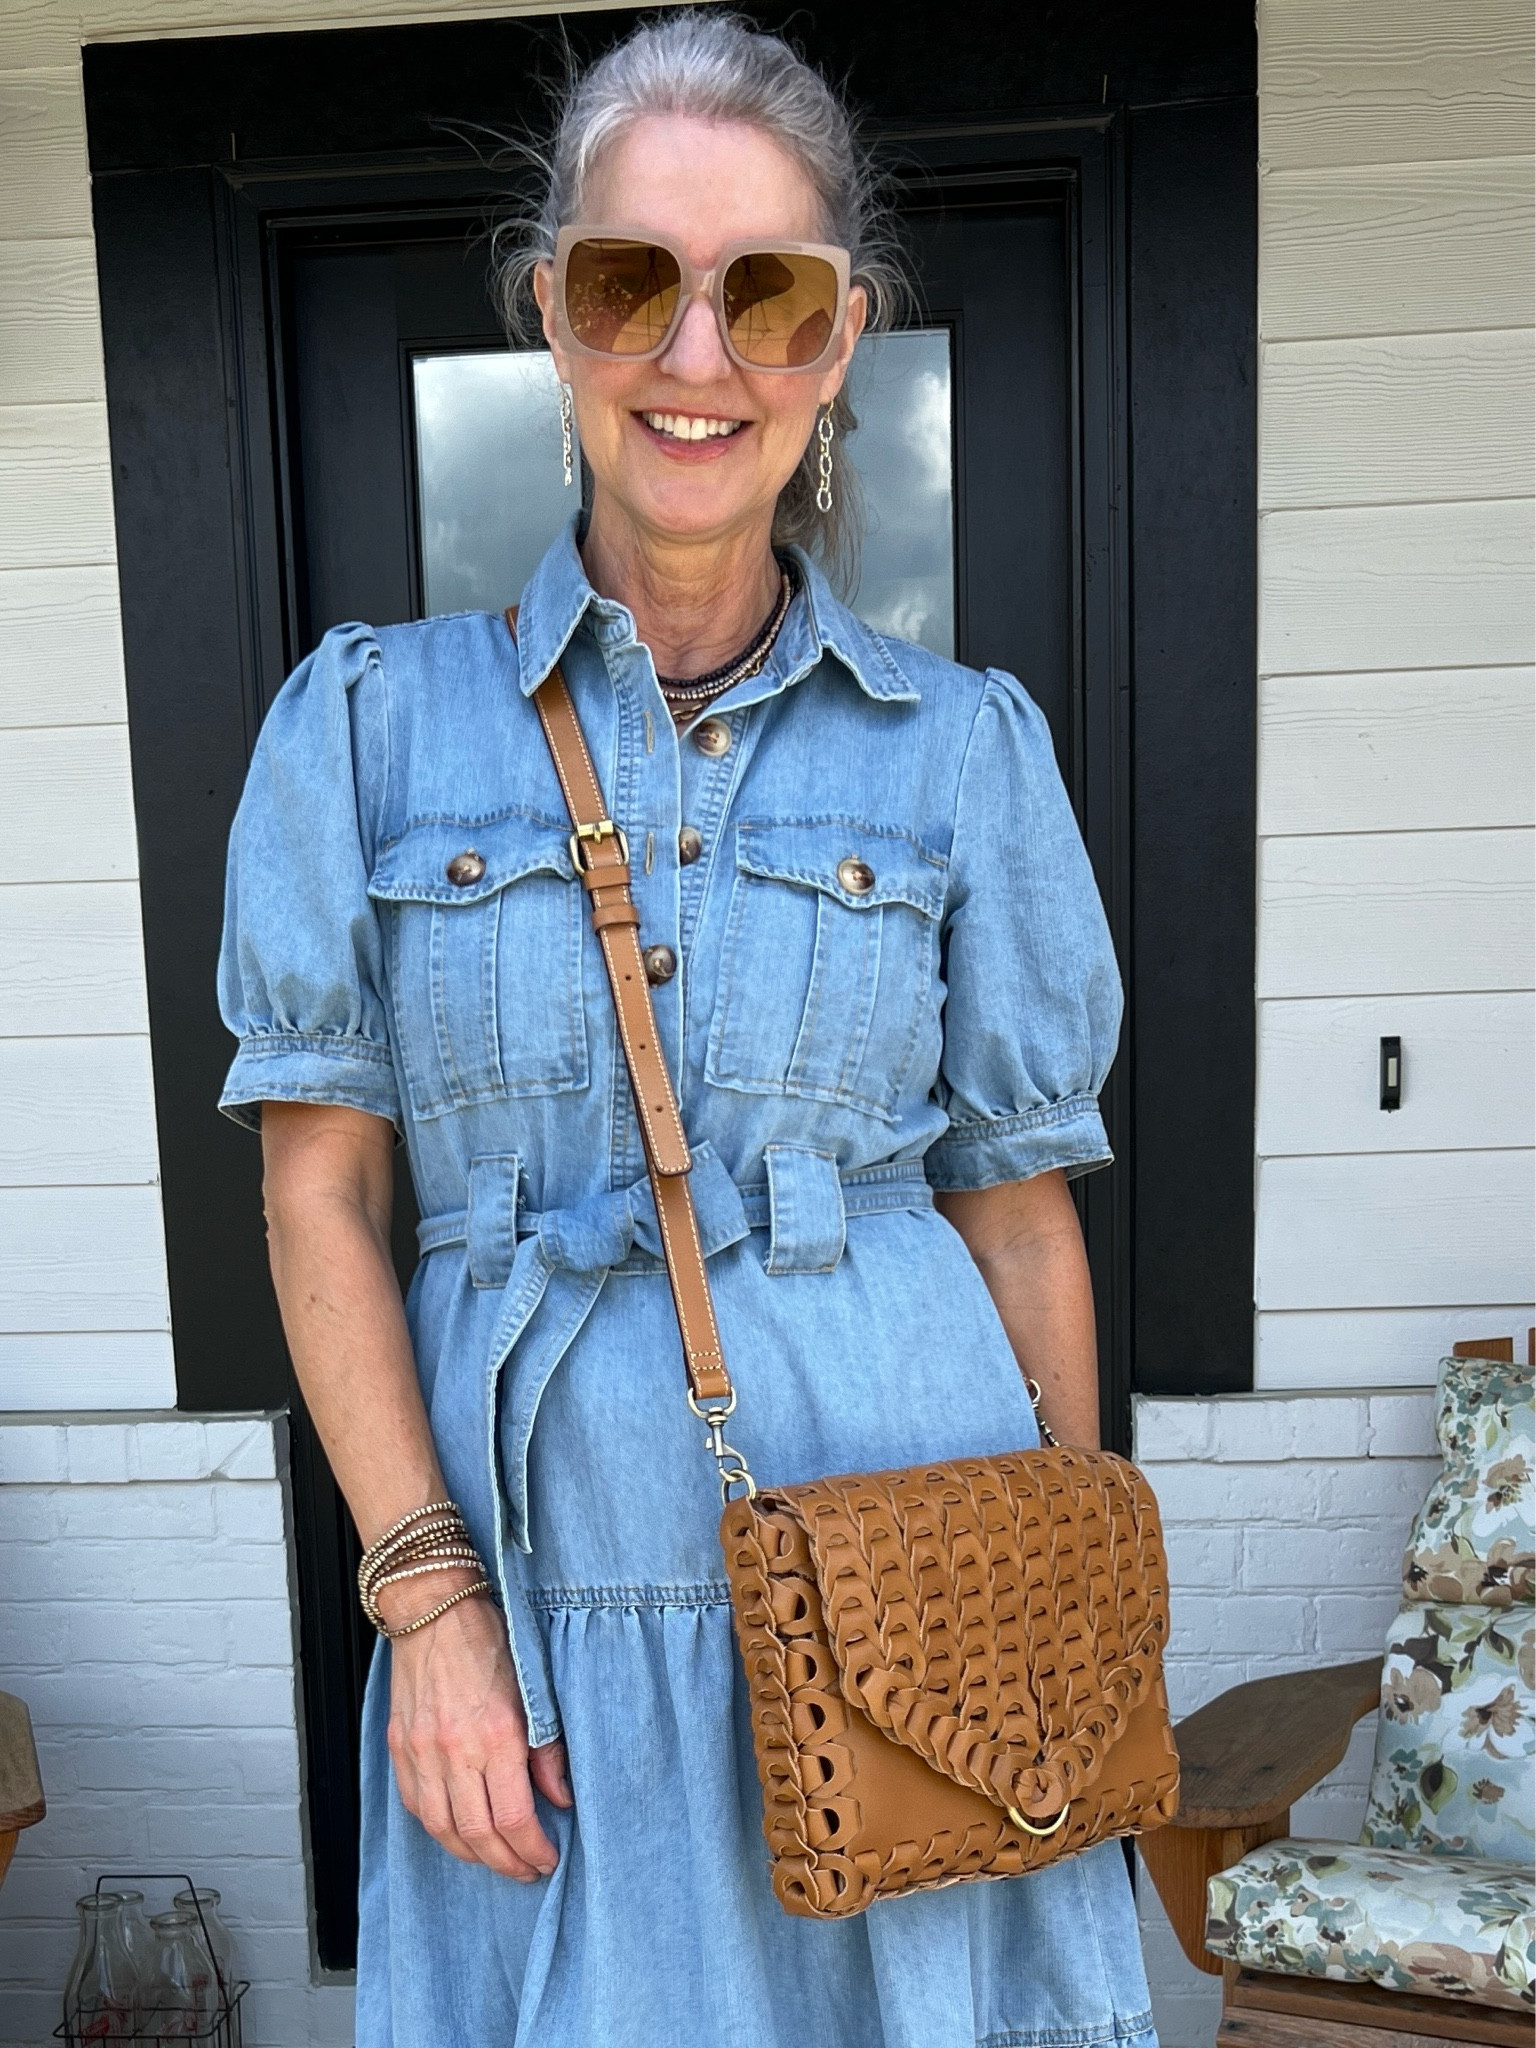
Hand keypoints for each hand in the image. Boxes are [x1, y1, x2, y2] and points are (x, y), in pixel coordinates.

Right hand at [385, 1583, 571, 1880]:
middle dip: (506, 1863)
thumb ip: (547, 1748)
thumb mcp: (534, 1687)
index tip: (547, 1857)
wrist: (433, 1608)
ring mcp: (421, 1751)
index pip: (514, 1818)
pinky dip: (439, 1829)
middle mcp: (454, 1749)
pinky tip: (459, 1832)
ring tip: (496, 1859)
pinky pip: (416, 1806)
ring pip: (442, 1829)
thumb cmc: (488, 1638)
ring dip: (472, 1855)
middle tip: (527, 1869)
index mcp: (495, 1734)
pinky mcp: (400, 1746)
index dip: (533, 1849)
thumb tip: (560, 1797)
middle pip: (477, 1835)